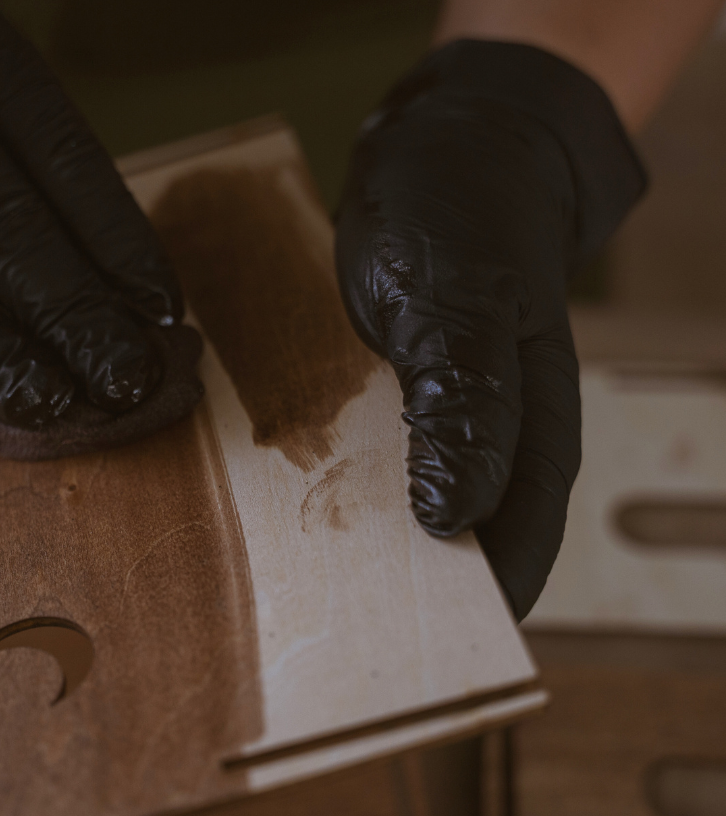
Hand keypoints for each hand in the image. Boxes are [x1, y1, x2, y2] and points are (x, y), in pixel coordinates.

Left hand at [336, 40, 644, 617]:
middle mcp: (489, 437)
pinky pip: (364, 462)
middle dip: (408, 598)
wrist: (441, 146)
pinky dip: (329, 491)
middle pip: (458, 542)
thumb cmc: (466, 212)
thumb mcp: (458, 299)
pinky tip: (283, 510)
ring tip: (299, 595)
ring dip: (362, 549)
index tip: (411, 669)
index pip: (513, 546)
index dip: (471, 612)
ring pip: (407, 509)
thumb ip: (466, 401)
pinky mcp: (394, 397)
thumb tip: (454, 515)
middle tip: (336, 648)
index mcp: (532, 427)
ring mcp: (438, 419)